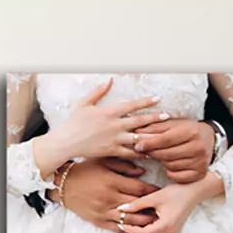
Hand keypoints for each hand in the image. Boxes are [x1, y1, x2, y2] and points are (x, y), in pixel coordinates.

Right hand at [40, 78, 163, 167]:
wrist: (66, 142)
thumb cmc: (73, 123)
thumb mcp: (84, 104)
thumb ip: (98, 92)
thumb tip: (109, 80)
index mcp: (110, 112)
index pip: (132, 105)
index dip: (146, 101)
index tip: (157, 99)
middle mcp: (115, 125)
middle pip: (139, 121)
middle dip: (154, 118)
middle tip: (167, 117)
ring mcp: (114, 139)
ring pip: (137, 137)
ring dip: (151, 136)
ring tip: (163, 136)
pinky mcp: (111, 151)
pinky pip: (129, 152)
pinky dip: (139, 152)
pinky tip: (149, 153)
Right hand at [52, 158, 156, 232]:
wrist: (64, 185)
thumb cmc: (85, 170)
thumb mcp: (105, 160)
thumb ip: (125, 165)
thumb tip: (143, 171)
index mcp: (112, 182)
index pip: (139, 189)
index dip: (152, 191)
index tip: (160, 192)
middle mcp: (109, 198)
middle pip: (137, 206)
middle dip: (151, 208)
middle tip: (163, 208)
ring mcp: (103, 212)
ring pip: (129, 220)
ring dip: (143, 222)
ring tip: (154, 220)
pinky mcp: (98, 221)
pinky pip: (116, 228)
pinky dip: (128, 230)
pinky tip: (137, 229)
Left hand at [116, 177, 217, 232]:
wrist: (195, 191)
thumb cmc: (178, 192)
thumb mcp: (156, 196)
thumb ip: (138, 203)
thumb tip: (122, 208)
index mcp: (165, 225)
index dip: (130, 229)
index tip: (121, 223)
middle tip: (126, 223)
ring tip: (135, 223)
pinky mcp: (173, 232)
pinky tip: (145, 223)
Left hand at [131, 119, 215, 183]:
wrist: (210, 140)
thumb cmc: (188, 131)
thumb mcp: (174, 124)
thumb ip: (156, 128)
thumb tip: (137, 133)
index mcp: (191, 131)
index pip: (165, 139)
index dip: (149, 143)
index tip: (137, 145)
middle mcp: (198, 147)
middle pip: (166, 154)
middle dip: (154, 153)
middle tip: (146, 151)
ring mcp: (200, 162)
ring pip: (170, 166)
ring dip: (162, 162)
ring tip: (162, 156)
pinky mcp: (199, 173)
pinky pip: (177, 176)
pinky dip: (170, 172)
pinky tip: (171, 165)